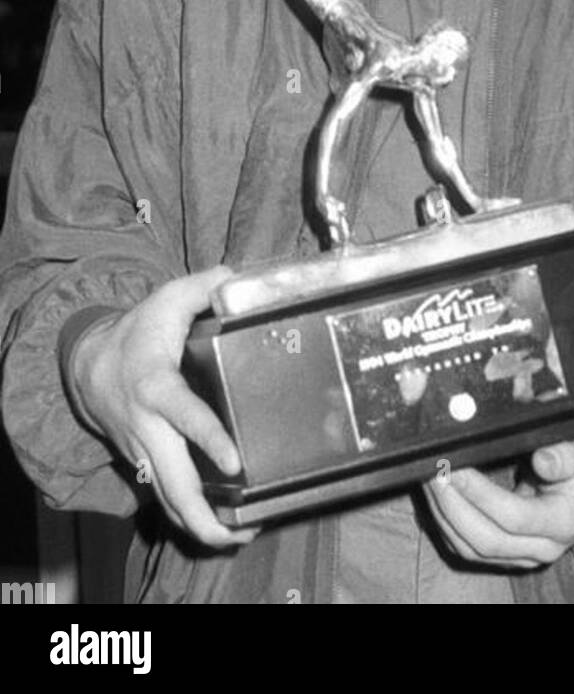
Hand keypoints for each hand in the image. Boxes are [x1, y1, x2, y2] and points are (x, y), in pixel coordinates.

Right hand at [69, 266, 258, 549]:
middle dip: (205, 516)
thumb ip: (206, 286)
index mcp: (157, 386)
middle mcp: (149, 428)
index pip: (185, 416)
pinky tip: (222, 524)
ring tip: (242, 536)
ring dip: (201, 527)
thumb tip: (237, 278)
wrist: (89, 363)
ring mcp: (144, 451)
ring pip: (168, 502)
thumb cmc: (137, 331)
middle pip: (174, 484)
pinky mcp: (144, 463)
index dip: (209, 439)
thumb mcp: (168, 298)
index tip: (235, 462)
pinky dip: (189, 518)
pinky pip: (165, 498)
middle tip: (243, 530)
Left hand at [424, 436, 573, 568]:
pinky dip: (446, 523)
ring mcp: (523, 556)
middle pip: (486, 540)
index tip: (456, 468)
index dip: (480, 495)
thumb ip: (566, 454)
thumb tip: (543, 459)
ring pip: (471, 548)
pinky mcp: (506, 554)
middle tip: (433, 470)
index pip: (514, 517)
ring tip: (428, 478)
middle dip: (452, 505)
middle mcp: (543, 548)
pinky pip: (467, 547)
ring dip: (443, 514)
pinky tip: (436, 496)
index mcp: (564, 522)